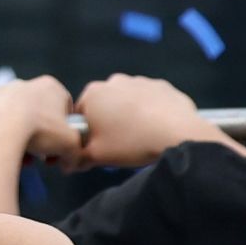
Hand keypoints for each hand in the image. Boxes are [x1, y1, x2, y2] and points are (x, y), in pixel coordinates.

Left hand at [0, 75, 80, 168]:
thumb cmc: (38, 132)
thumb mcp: (71, 145)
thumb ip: (75, 152)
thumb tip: (68, 162)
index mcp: (50, 87)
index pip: (63, 109)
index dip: (64, 131)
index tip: (59, 147)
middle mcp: (24, 84)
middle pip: (37, 114)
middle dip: (39, 135)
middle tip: (37, 154)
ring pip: (12, 116)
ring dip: (17, 135)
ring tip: (17, 155)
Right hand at [75, 73, 241, 166]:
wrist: (178, 134)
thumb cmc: (131, 142)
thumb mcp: (97, 156)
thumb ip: (77, 158)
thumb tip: (67, 164)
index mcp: (92, 94)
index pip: (80, 113)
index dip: (86, 131)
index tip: (96, 144)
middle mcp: (113, 81)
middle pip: (104, 104)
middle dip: (108, 120)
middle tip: (119, 142)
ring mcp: (140, 81)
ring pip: (128, 100)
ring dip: (129, 114)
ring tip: (141, 135)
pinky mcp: (163, 86)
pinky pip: (150, 99)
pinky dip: (151, 110)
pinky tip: (157, 127)